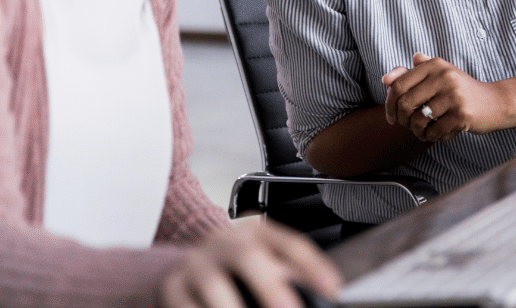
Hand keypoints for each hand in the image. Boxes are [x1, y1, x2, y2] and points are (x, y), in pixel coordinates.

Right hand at [159, 216, 341, 307]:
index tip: (333, 288)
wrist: (185, 260)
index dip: (312, 265)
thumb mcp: (263, 258)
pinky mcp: (173, 288)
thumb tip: (324, 292)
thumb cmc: (236, 265)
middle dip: (270, 285)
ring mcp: (197, 264)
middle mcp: (226, 242)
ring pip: (214, 287)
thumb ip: (289, 272)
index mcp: (256, 232)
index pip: (289, 242)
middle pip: (247, 255)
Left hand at [382, 53, 505, 141]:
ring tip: (425, 132)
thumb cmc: (461, 91)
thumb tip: (386, 78)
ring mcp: (453, 95)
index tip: (391, 117)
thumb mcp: (438, 76)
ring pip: (418, 120)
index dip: (389, 104)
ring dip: (418, 132)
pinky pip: (434, 132)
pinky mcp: (462, 114)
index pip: (398, 84)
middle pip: (405, 104)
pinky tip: (440, 134)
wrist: (495, 102)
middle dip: (403, 121)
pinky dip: (433, 137)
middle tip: (409, 127)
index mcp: (434, 65)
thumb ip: (411, 74)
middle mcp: (443, 76)